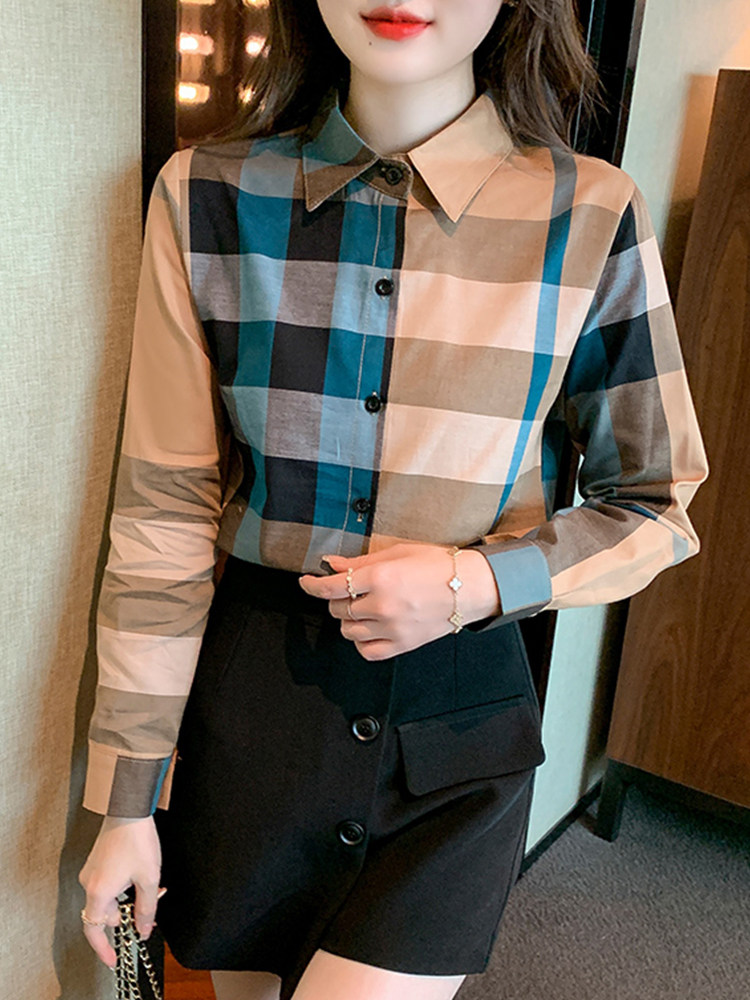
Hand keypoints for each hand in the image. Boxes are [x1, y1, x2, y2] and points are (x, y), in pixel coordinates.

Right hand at [78, 815, 161, 967]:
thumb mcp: (148, 878)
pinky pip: (106, 884)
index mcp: (98, 892)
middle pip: (105, 914)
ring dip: (128, 899)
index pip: (94, 930)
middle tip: (150, 914)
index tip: (113, 959)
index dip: (103, 948)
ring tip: (152, 887)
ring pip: (108, 898)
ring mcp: (91, 872)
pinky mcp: (96, 862)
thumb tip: (142, 931)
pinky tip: (140, 876)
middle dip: (127, 916)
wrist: (128, 808)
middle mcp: (88, 883)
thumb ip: (146, 909)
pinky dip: (122, 887)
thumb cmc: (137, 840)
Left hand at [299, 543, 500, 660]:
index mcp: (380, 578)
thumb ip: (360, 563)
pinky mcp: (402, 644)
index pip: (331, 587)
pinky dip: (361, 641)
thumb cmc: (437, 564)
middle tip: (349, 590)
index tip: (307, 582)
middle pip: (338, 609)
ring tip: (363, 608)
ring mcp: (392, 628)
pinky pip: (367, 650)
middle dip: (337, 599)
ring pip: (348, 631)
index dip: (312, 585)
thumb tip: (331, 564)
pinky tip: (369, 628)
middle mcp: (382, 605)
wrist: (469, 587)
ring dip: (348, 620)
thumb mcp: (397, 553)